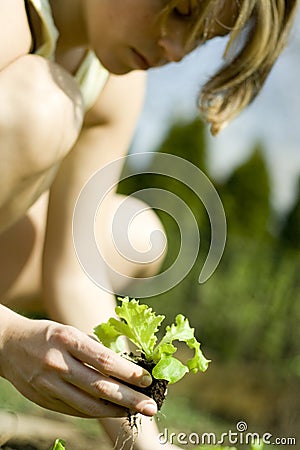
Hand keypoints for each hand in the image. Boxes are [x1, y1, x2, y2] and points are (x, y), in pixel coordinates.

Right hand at [0, 313, 156, 417]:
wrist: (7, 345)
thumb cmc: (46, 335)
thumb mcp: (70, 331)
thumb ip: (93, 348)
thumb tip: (124, 365)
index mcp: (68, 340)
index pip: (104, 360)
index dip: (128, 372)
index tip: (147, 379)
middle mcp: (59, 363)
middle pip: (100, 386)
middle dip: (129, 399)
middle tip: (151, 406)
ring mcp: (49, 385)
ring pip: (88, 404)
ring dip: (116, 410)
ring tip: (135, 411)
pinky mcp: (44, 400)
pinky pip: (75, 410)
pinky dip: (97, 412)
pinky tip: (112, 411)